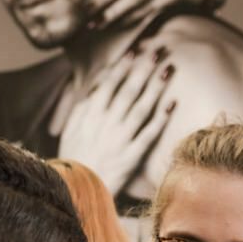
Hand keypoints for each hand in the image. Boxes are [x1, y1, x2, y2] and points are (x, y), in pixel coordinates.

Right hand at [57, 43, 174, 199]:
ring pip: (141, 108)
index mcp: (90, 116)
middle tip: (158, 51)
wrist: (75, 190)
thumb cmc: (74, 158)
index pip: (109, 84)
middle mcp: (106, 125)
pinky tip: (171, 103)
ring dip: (155, 87)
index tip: (136, 51)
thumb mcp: (71, 129)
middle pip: (128, 91)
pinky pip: (149, 134)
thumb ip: (83, 106)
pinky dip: (160, 118)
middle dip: (143, 69)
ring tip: (168, 69)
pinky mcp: (131, 157)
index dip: (124, 66)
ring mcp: (120, 140)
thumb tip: (98, 85)